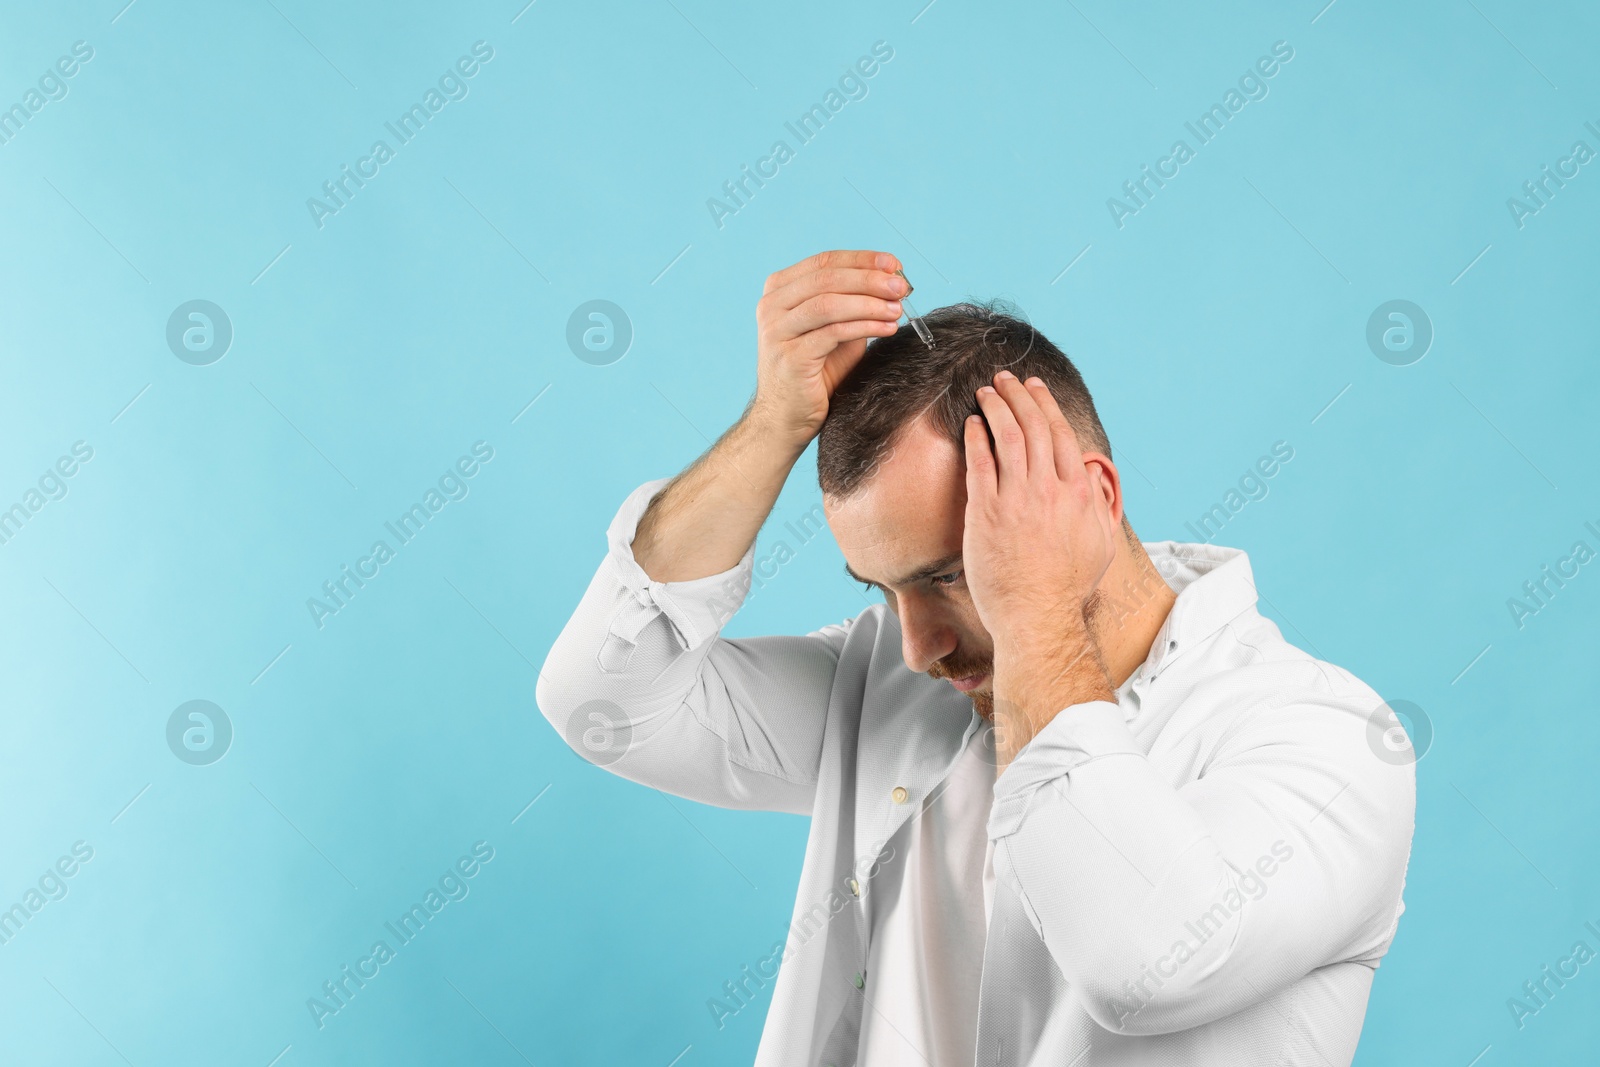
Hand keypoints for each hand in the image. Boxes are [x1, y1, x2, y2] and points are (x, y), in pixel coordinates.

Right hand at [750, 250, 908, 443]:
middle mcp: (771, 306)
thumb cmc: (815, 374)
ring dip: (869, 303)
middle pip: (827, 278)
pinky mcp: (789, 357)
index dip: (862, 260)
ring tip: (897, 308)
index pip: (824, 262)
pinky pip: (833, 333)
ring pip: (828, 303)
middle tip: (901, 286)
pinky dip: (864, 326)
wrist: (787, 419)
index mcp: (779, 291)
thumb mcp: (836, 331)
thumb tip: (892, 280)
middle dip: (869, 279)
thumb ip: (854, 305)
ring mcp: (776, 331)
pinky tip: (887, 328)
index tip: (895, 264)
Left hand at [962, 371, 1120, 644]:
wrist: (1037, 616)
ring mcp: (1015, 498)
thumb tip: (1093, 479)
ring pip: (1006, 437)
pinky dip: (976, 438)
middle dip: (1018, 395)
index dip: (1045, 405)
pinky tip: (971, 423)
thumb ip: (1098, 506)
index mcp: (1077, 492)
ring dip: (995, 407)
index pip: (1061, 434)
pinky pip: (979, 464)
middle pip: (1033, 427)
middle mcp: (1048, 488)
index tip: (1034, 388)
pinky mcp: (985, 513)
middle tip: (1006, 378)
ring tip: (986, 390)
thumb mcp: (1101, 544)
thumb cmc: (1068, 588)